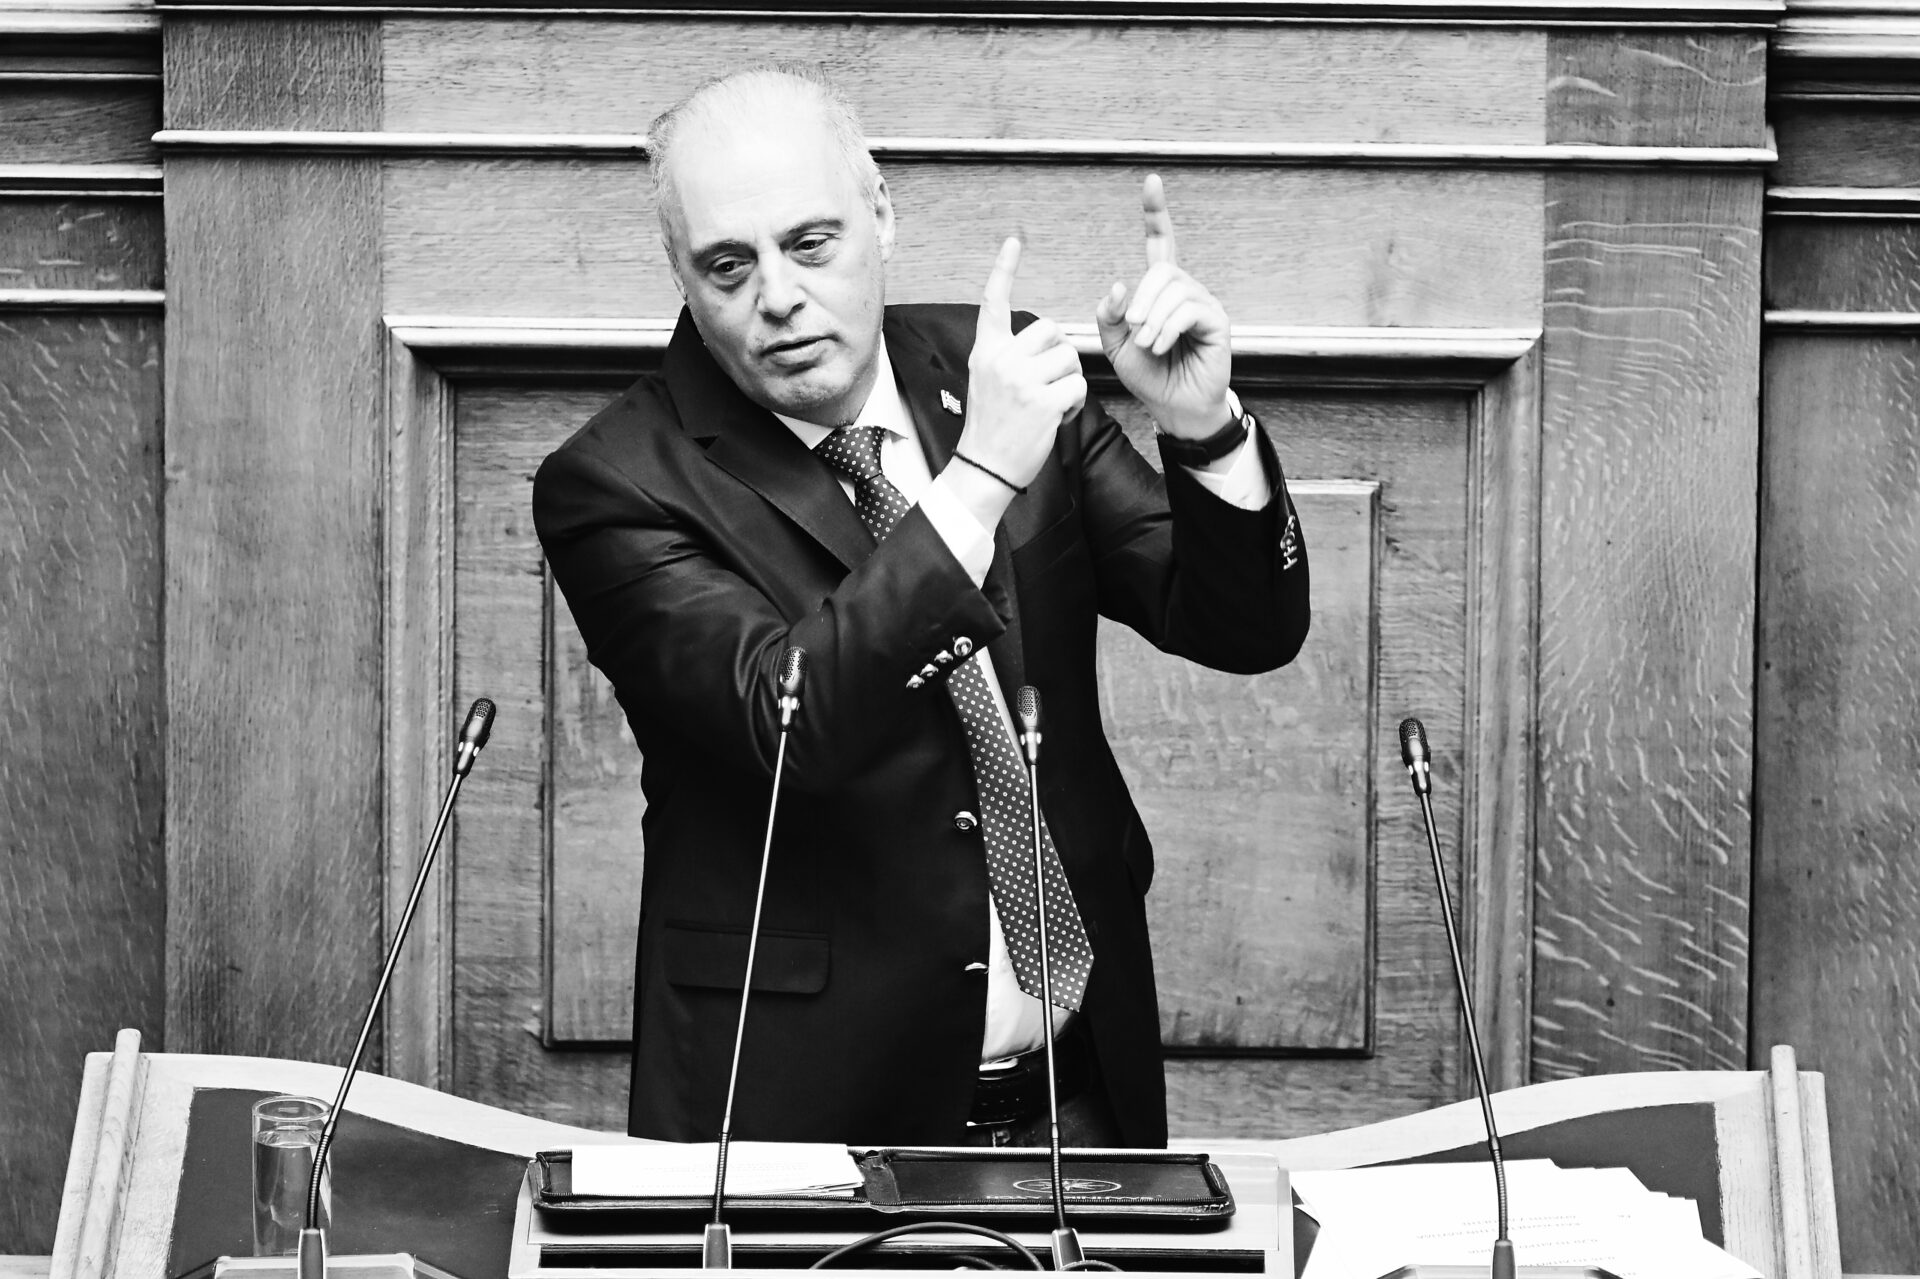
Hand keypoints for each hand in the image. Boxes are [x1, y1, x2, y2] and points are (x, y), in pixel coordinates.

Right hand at [958, 236, 1087, 492]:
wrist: (985, 468)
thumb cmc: (992, 428)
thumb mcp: (989, 382)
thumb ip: (1010, 356)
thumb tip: (1052, 339)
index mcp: (986, 352)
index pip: (993, 302)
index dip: (1004, 270)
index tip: (1013, 243)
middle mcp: (1001, 360)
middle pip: (1050, 330)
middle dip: (1060, 354)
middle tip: (1049, 383)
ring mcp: (1020, 380)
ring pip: (1069, 358)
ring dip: (1069, 381)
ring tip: (1050, 404)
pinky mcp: (1041, 401)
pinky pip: (1077, 386)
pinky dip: (1074, 404)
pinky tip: (1057, 418)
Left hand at [1095, 174, 1232, 438]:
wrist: (1174, 408)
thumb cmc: (1150, 377)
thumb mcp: (1116, 346)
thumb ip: (1109, 316)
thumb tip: (1119, 285)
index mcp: (1159, 291)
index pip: (1160, 241)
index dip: (1156, 211)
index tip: (1151, 181)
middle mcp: (1184, 291)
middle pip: (1163, 271)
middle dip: (1141, 300)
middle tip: (1133, 329)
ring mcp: (1203, 305)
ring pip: (1174, 290)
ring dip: (1152, 319)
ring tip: (1148, 345)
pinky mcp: (1217, 322)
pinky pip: (1188, 310)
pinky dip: (1167, 328)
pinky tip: (1161, 346)